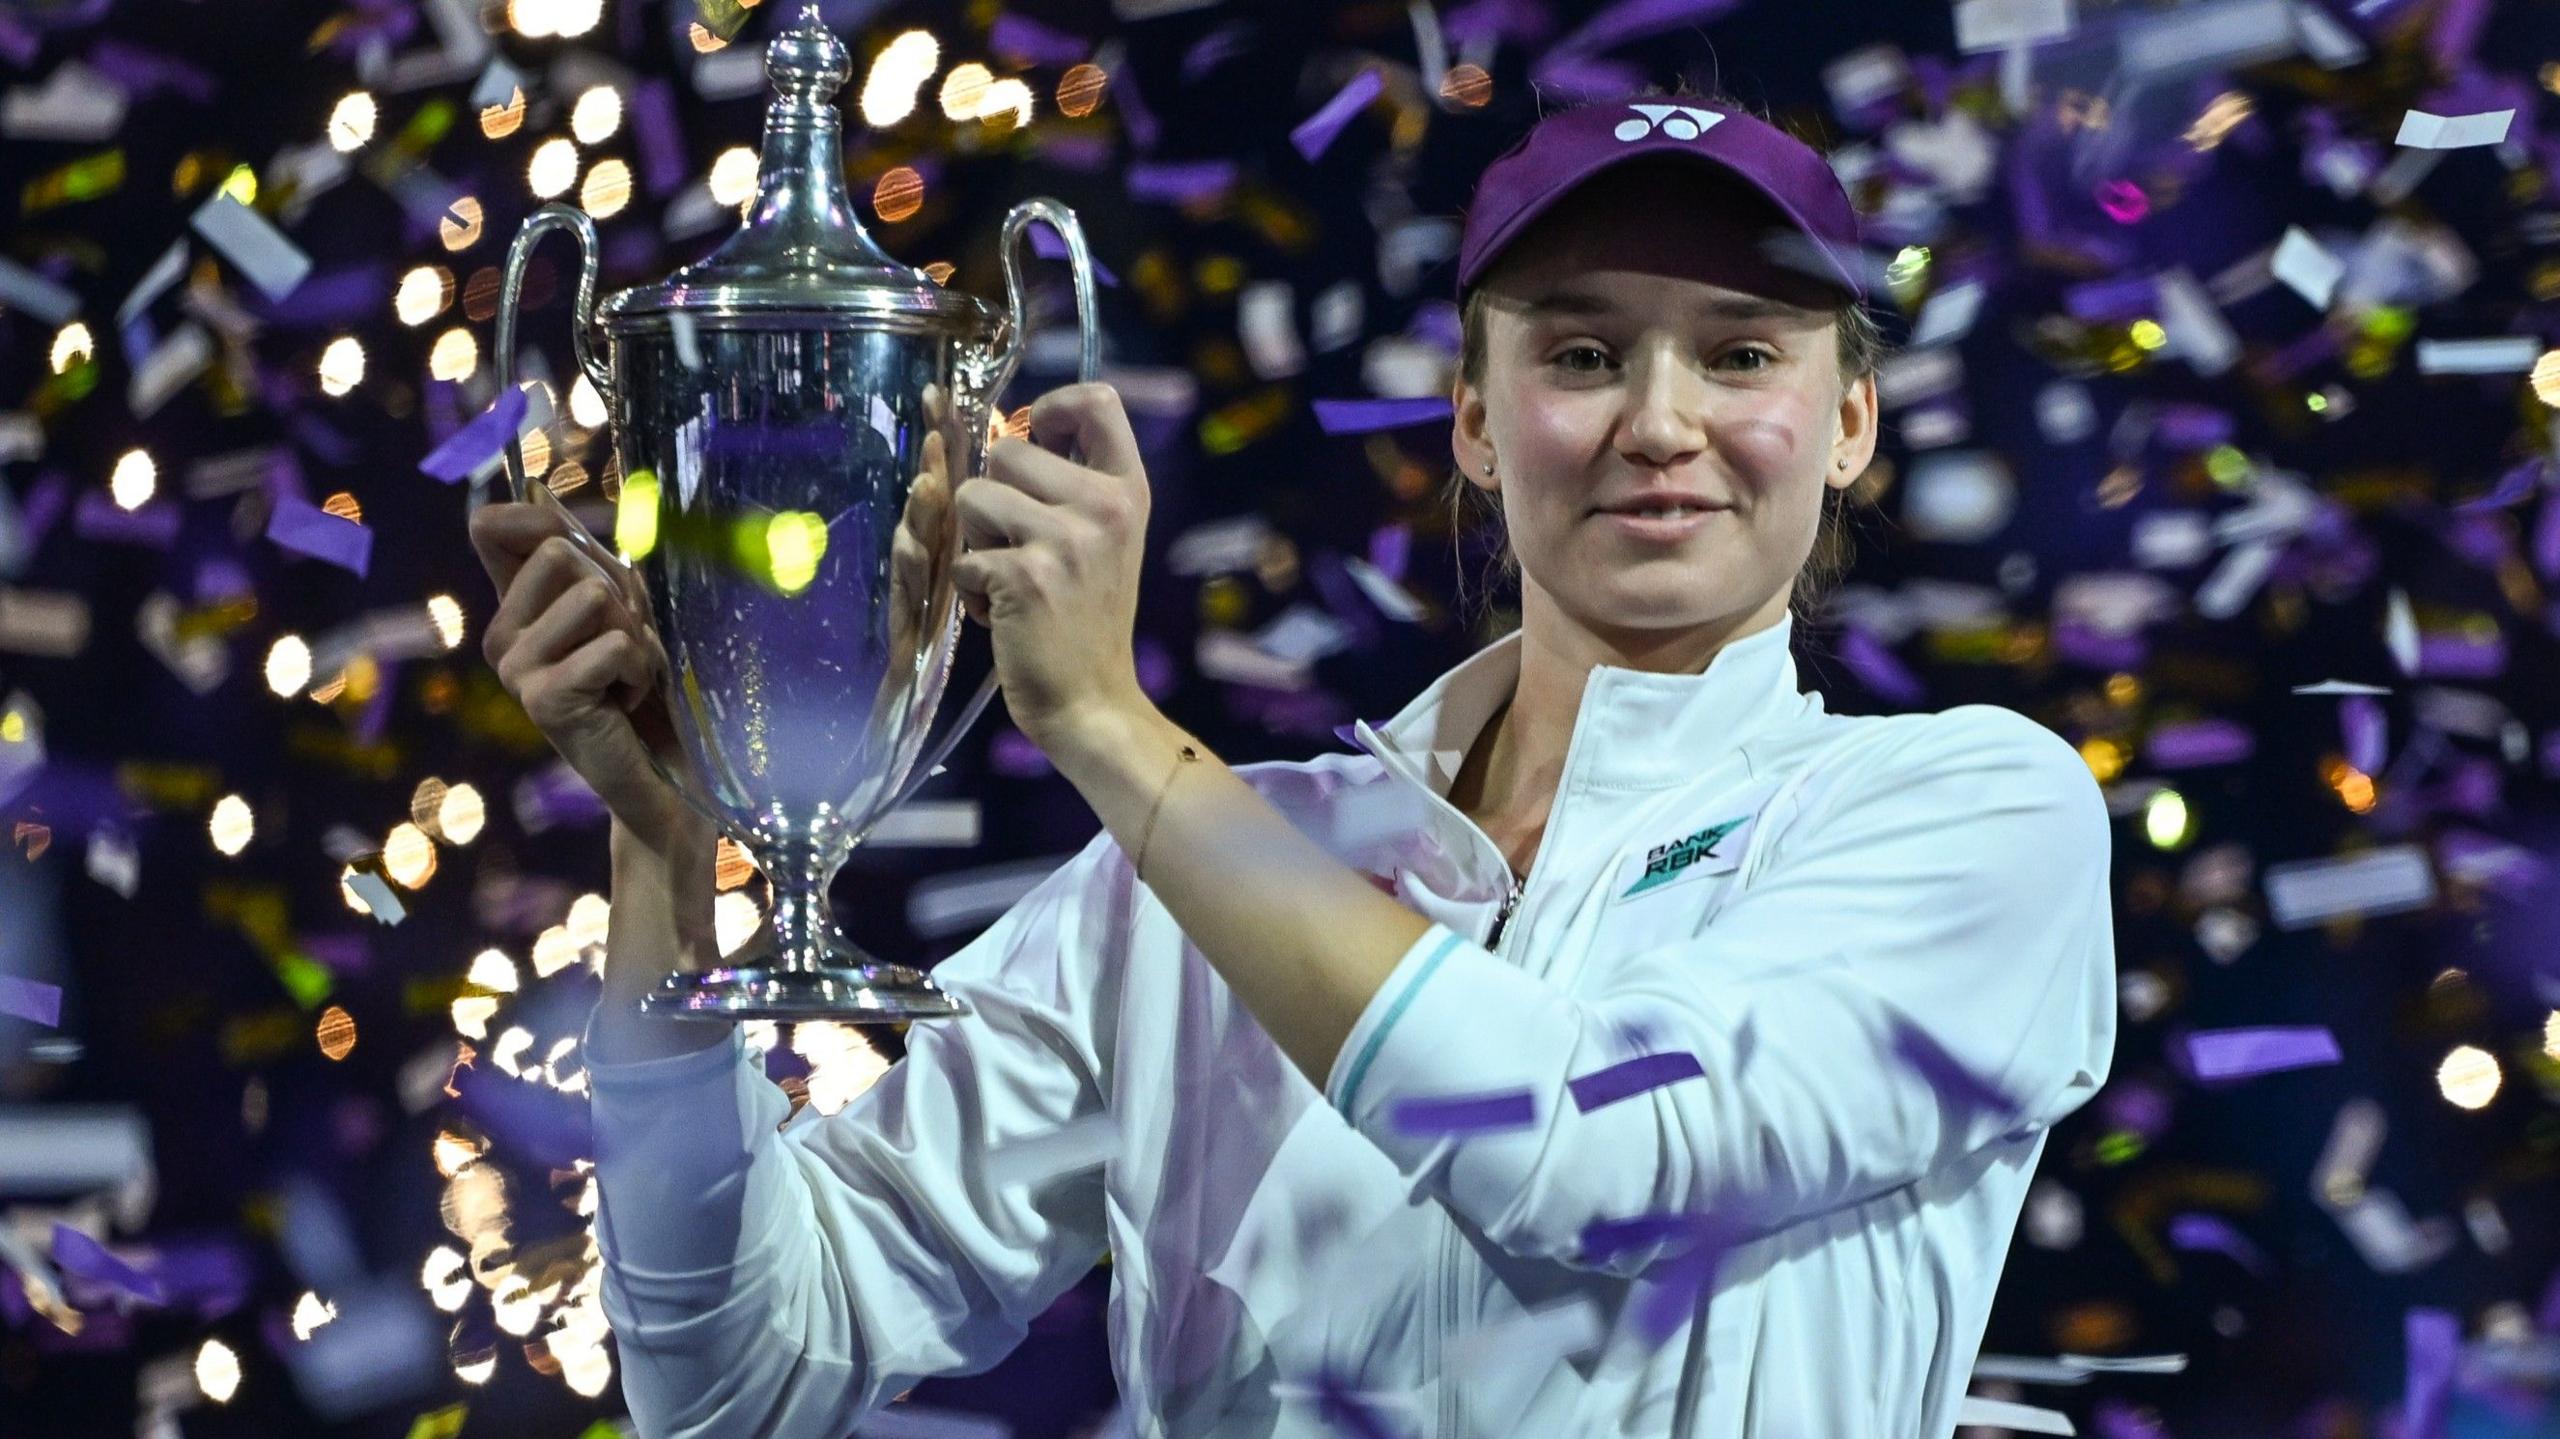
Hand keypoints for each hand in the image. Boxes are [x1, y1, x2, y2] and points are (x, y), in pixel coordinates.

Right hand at [467, 495, 703, 845]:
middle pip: (560, 552)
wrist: (660, 770)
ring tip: (626, 674)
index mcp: (514, 607)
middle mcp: (501, 635)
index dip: (537, 516)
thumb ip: (584, 559)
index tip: (575, 543)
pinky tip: (626, 701)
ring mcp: (515, 668)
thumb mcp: (618, 610)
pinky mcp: (542, 699)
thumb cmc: (644, 683)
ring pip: (593, 596)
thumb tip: (541, 495)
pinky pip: (615, 645)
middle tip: (622, 644)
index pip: (490, 528)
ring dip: (634, 635)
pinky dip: (641, 669)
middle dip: (617, 591)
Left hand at [950, 381, 1151, 750]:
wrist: (1093, 703)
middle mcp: (1105, 507)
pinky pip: (964, 557)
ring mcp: (1068, 541)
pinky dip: (971, 589)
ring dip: (975, 542)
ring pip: (972, 497)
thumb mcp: (1107, 539)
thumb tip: (1011, 425)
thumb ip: (1074, 483)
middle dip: (991, 497)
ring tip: (1009, 578)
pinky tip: (1003, 615)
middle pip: (1005, 449)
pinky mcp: (1026, 578)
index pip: (1098, 400)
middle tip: (1019, 546)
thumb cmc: (1088, 620)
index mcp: (1128, 491)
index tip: (1037, 439)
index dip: (1052, 407)